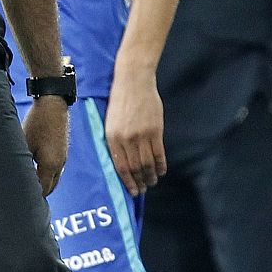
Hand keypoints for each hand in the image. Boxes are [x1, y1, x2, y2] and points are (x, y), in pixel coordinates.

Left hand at [22, 97, 67, 194]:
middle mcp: (59, 165)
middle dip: (37, 194)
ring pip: (53, 180)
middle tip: (21, 198)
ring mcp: (63, 159)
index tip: (18, 202)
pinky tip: (34, 173)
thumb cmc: (36, 123)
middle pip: (49, 188)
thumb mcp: (24, 143)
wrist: (53, 105)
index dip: (31, 197)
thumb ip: (20, 162)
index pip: (41, 190)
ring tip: (27, 187)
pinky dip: (46, 176)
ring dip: (42, 184)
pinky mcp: (62, 153)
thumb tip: (11, 175)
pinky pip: (55, 171)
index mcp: (50, 165)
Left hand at [104, 65, 165, 196]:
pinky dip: (161, 165)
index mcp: (111, 137)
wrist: (133, 81)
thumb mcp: (110, 121)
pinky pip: (159, 153)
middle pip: (134, 168)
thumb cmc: (120, 100)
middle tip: (143, 189)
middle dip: (139, 182)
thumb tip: (122, 161)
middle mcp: (126, 139)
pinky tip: (161, 171)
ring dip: (150, 176)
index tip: (132, 190)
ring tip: (152, 182)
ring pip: (147, 163)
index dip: (127, 181)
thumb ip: (115, 141)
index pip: (120, 167)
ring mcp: (142, 135)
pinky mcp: (155, 130)